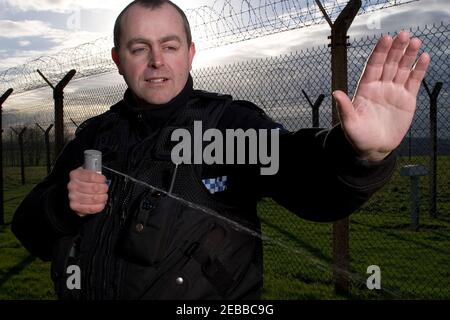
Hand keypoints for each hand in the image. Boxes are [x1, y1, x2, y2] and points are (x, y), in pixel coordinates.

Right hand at [67, 167, 108, 216]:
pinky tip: (101, 203)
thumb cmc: (84, 182)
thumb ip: (95, 173)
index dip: (101, 179)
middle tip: (105, 189)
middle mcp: (73, 186)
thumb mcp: (88, 173)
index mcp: (76, 175)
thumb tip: (103, 179)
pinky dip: (99, 206)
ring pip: (94, 198)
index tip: (103, 180)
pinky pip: (91, 208)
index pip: (92, 176)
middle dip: (104, 189)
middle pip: (94, 188)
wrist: (76, 192)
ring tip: (104, 196)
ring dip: (103, 198)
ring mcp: (73, 196)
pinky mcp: (75, 206)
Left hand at [333, 31, 429, 161]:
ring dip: (408, 55)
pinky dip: (419, 69)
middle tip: (404, 35)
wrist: (374, 148)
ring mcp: (394, 91)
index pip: (373, 66)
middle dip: (396, 49)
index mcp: (365, 89)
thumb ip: (344, 108)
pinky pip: (414, 81)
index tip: (385, 39)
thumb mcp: (350, 124)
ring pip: (402, 69)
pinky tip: (423, 57)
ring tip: (415, 41)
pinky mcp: (407, 99)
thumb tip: (336, 93)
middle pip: (389, 63)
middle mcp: (380, 87)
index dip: (379, 53)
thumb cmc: (358, 137)